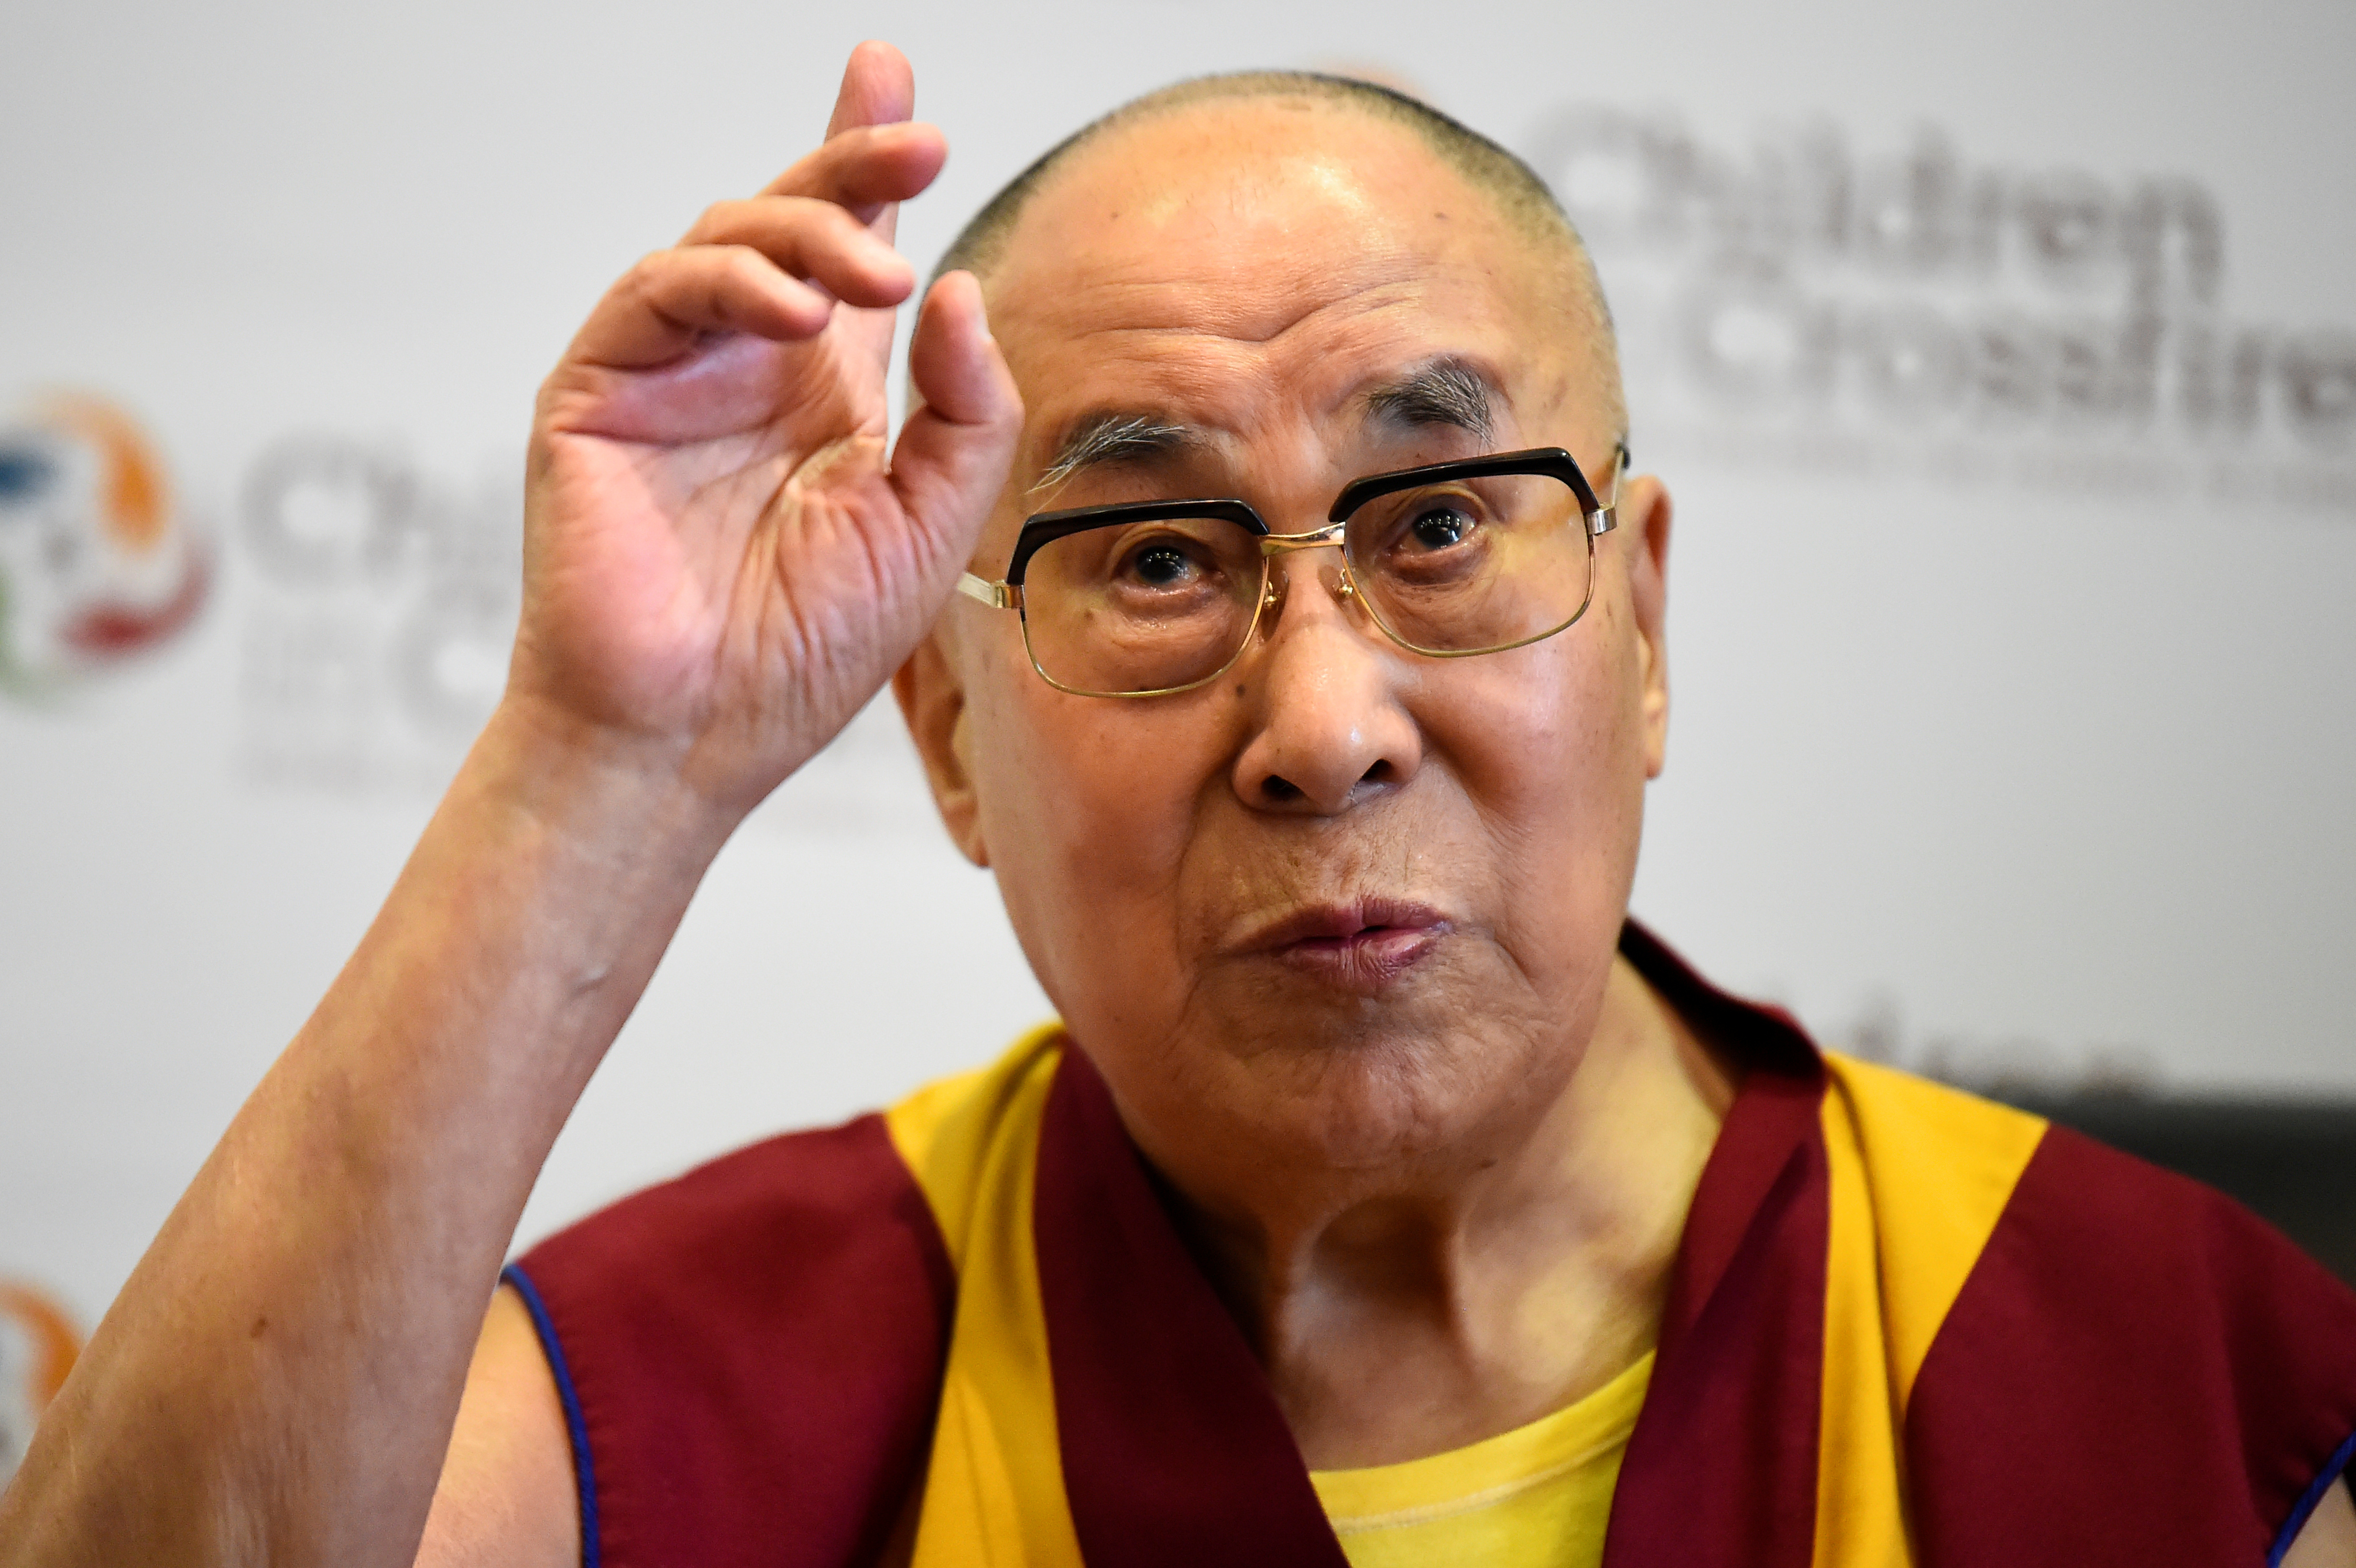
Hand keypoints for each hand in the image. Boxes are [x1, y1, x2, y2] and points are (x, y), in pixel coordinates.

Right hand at [512, 41, 1020, 817]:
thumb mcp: (926, 528)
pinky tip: (794, 308)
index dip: (872, 169)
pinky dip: (730, 281)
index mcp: (822, 397)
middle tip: (923, 140)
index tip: (903, 88)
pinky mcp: (600, 389)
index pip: (852, 256)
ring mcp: (669, 372)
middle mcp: (746, 367)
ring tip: (875, 276)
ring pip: (729, 235)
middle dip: (856, 162)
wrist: (692, 736)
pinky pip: (658, 292)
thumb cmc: (801, 650)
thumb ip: (964, 414)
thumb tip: (960, 287)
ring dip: (809, 232)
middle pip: (796, 219)